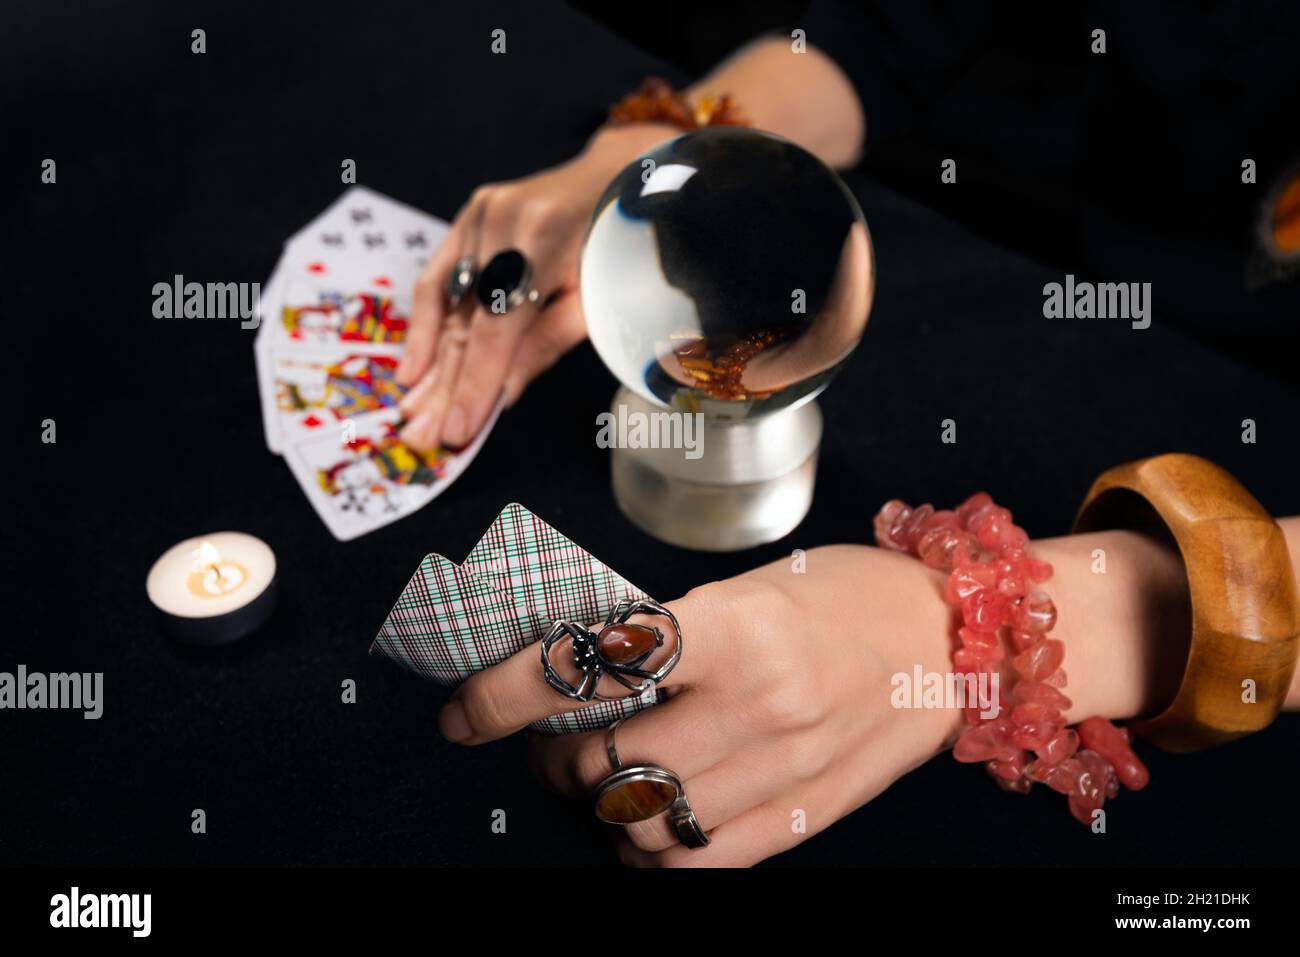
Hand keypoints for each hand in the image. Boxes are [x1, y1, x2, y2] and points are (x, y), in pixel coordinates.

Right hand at [396, 123, 678, 450]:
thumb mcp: (598, 300)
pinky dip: (425, 326)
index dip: (475, 382)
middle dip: (445, 385)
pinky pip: (439, 278)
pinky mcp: (471, 215)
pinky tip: (412, 370)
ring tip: (412, 414)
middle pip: (465, 319)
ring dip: (430, 364)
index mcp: (543, 238)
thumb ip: (546, 344)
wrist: (621, 174)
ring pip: (449, 305)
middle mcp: (503, 220)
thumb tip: (500, 397)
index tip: (459, 432)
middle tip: (424, 438)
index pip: (497, 327)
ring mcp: (482, 212)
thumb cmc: (621, 246)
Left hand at [437, 531, 1188, 865]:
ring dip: (596, 801)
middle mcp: (757, 704)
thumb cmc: (841, 596)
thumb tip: (569, 675)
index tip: (465, 708)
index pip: (592, 667)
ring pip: (637, 819)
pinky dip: (647, 852)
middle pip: (603, 756)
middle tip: (549, 736)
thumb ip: (663, 636)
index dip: (507, 692)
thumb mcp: (746, 587)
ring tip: (602, 774)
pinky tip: (646, 822)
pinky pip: (694, 864)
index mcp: (736, 628)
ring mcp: (783, 769)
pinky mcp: (804, 816)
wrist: (949, 639)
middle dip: (550, 752)